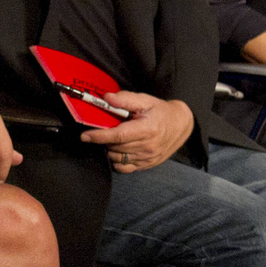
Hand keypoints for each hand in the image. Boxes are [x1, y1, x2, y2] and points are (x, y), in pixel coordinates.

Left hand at [78, 92, 195, 172]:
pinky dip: (116, 160)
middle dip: (103, 139)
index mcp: (147, 129)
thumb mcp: (145, 100)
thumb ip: (125, 99)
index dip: (99, 136)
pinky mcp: (147, 165)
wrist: (181, 125)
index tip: (85, 136)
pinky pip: (124, 168)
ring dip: (109, 149)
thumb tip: (106, 98)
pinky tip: (117, 150)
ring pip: (118, 158)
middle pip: (115, 147)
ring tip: (111, 138)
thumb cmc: (160, 111)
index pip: (118, 135)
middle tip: (101, 129)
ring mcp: (148, 158)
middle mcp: (148, 147)